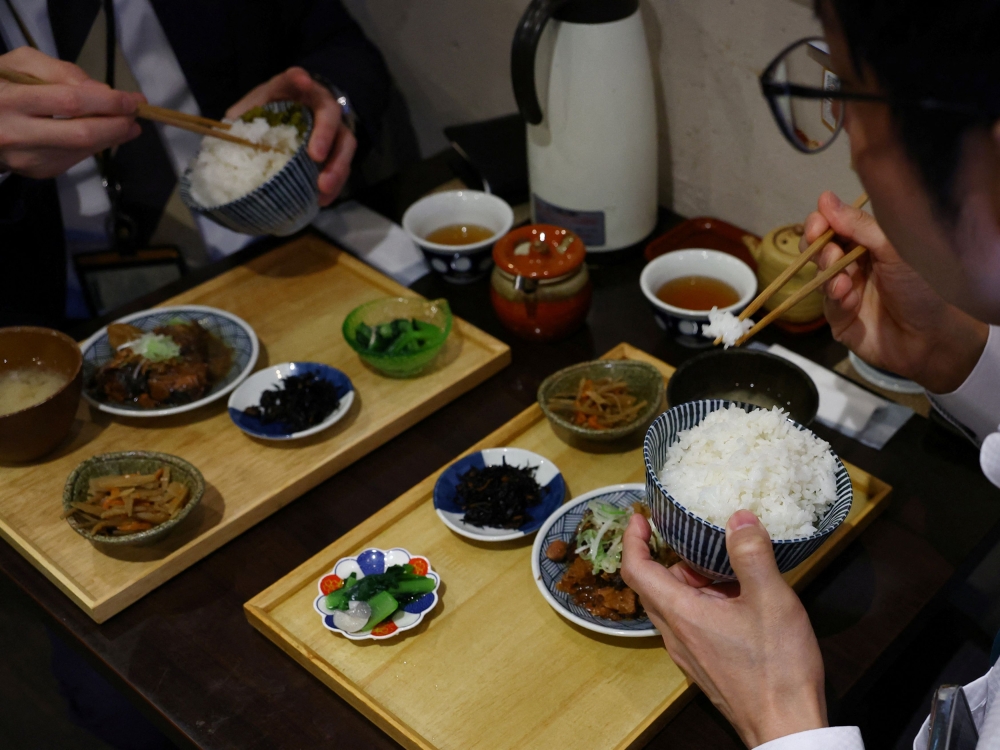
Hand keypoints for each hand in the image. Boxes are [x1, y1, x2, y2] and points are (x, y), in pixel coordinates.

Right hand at [0, 47, 143, 178]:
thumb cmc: (1, 86)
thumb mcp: (20, 64)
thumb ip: (59, 71)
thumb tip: (100, 90)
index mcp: (10, 101)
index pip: (69, 102)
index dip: (106, 102)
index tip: (131, 99)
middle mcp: (17, 134)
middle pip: (81, 134)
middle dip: (116, 124)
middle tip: (136, 114)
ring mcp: (28, 158)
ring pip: (83, 150)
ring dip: (112, 136)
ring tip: (128, 123)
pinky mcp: (39, 172)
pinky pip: (77, 158)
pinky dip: (96, 144)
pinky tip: (105, 133)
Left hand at [226, 66, 355, 206]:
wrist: (289, 119)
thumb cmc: (268, 112)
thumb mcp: (250, 111)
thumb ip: (240, 120)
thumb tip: (223, 137)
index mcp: (292, 90)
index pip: (295, 78)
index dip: (298, 78)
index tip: (301, 80)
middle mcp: (319, 104)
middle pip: (330, 113)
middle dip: (325, 134)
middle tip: (316, 156)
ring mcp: (334, 127)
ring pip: (345, 143)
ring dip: (337, 166)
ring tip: (323, 187)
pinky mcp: (339, 150)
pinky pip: (343, 166)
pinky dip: (335, 184)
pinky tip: (322, 199)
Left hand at [621, 511, 826, 747]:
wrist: (786, 728)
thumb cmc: (776, 667)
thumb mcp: (771, 600)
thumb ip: (752, 554)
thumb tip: (738, 518)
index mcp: (680, 613)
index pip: (636, 570)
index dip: (632, 539)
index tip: (640, 517)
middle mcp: (675, 633)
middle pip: (654, 585)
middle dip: (667, 554)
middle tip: (690, 533)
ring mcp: (689, 652)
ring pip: (675, 604)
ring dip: (690, 579)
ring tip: (723, 561)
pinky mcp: (704, 663)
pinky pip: (691, 622)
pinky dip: (704, 600)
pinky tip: (737, 596)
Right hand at [804, 191, 987, 392]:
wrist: (933, 338)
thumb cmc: (923, 290)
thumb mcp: (894, 250)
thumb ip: (859, 225)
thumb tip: (825, 199)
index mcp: (870, 244)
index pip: (835, 226)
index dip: (821, 223)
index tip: (817, 224)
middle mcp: (856, 265)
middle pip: (819, 248)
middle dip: (819, 248)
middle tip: (831, 252)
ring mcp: (846, 292)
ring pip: (819, 275)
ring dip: (828, 273)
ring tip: (844, 281)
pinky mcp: (840, 318)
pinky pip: (826, 304)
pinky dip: (836, 298)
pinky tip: (850, 299)